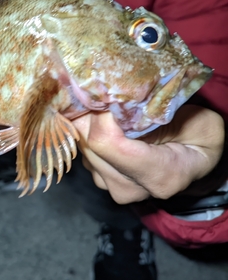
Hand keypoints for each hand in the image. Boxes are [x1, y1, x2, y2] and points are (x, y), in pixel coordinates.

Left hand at [71, 105, 224, 203]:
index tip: (111, 94)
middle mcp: (128, 187)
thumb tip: (122, 96)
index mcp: (158, 176)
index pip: (105, 142)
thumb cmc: (200, 139)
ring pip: (81, 143)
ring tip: (108, 106)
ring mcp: (109, 185)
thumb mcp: (200, 121)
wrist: (193, 163)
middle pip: (88, 141)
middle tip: (105, 92)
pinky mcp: (97, 177)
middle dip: (93, 113)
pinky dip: (88, 130)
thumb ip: (163, 111)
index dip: (102, 114)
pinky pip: (81, 147)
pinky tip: (103, 119)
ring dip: (88, 121)